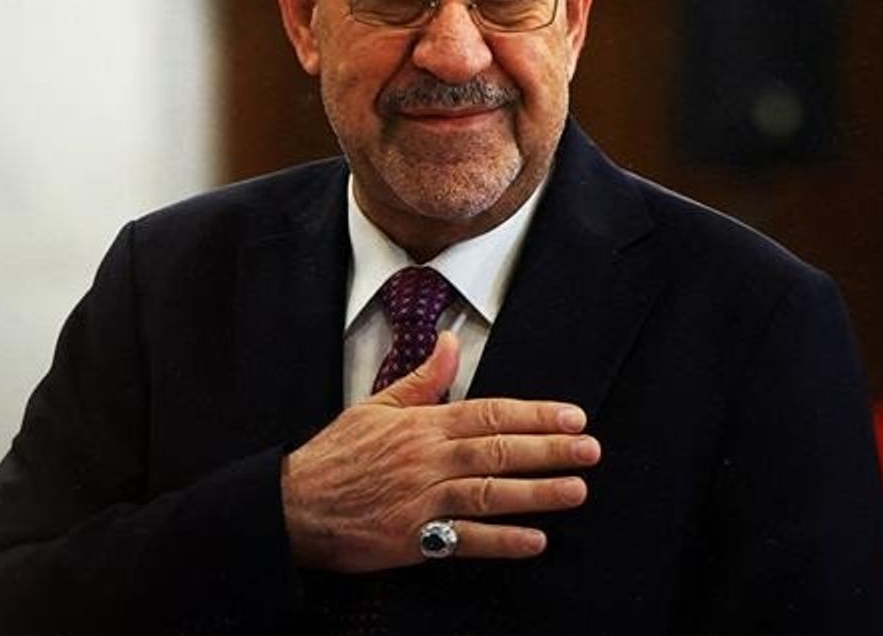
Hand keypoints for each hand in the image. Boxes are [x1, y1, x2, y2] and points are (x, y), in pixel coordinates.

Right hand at [280, 331, 600, 571]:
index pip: (489, 414)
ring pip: (489, 493)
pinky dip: (501, 541)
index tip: (572, 416)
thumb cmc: (334, 456)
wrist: (292, 505)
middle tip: (590, 449)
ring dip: (537, 493)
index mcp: (422, 425)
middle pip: (498, 451)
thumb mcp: (376, 405)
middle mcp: (426, 460)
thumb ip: (421, 378)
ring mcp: (421, 501)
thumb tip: (450, 341)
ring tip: (576, 490)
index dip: (535, 415)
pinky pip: (465, 541)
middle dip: (550, 450)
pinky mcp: (412, 540)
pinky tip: (534, 540)